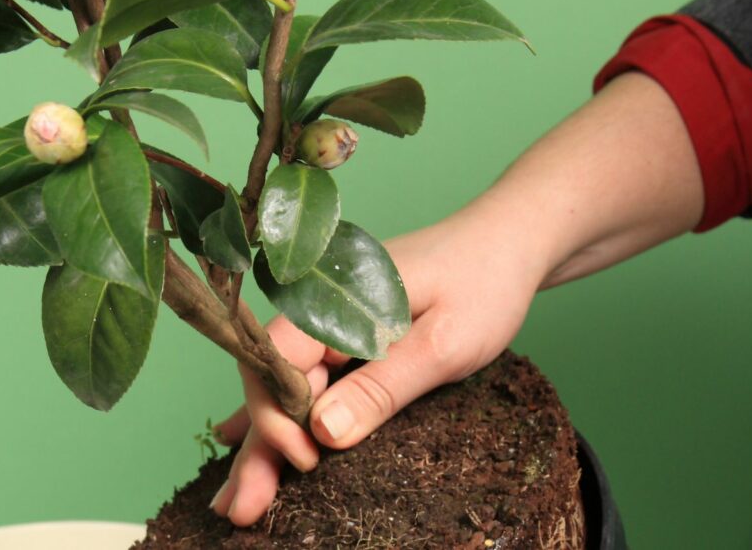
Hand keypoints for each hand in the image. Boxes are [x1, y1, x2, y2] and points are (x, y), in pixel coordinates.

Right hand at [209, 202, 549, 525]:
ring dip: (267, 440)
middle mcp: (319, 305)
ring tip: (242, 501)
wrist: (509, 241)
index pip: (275, 360)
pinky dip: (286, 416)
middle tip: (243, 510)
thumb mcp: (442, 342)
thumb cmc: (484, 282)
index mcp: (331, 294)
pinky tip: (246, 443)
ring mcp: (331, 320)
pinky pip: (309, 378)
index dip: (278, 416)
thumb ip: (381, 386)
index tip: (308, 460)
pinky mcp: (347, 334)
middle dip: (260, 445)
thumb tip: (323, 433)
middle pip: (273, 379)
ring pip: (287, 386)